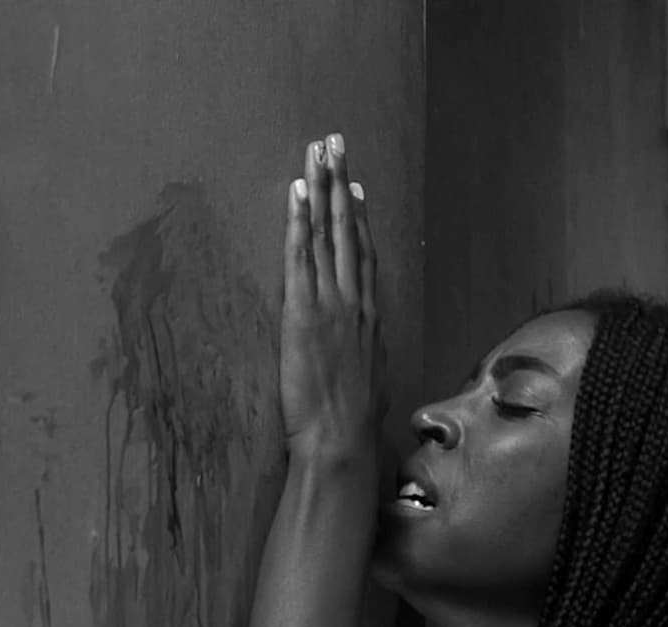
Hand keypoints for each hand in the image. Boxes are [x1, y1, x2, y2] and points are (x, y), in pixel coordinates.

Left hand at [281, 132, 384, 449]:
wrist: (340, 441)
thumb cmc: (352, 424)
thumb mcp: (370, 383)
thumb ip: (366, 356)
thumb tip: (364, 349)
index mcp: (371, 319)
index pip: (365, 256)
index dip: (360, 219)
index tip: (355, 187)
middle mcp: (355, 301)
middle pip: (348, 230)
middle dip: (341, 183)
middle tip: (336, 144)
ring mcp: (331, 303)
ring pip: (327, 232)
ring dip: (321, 187)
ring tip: (318, 151)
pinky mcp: (303, 310)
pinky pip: (301, 256)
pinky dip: (300, 221)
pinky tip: (296, 191)